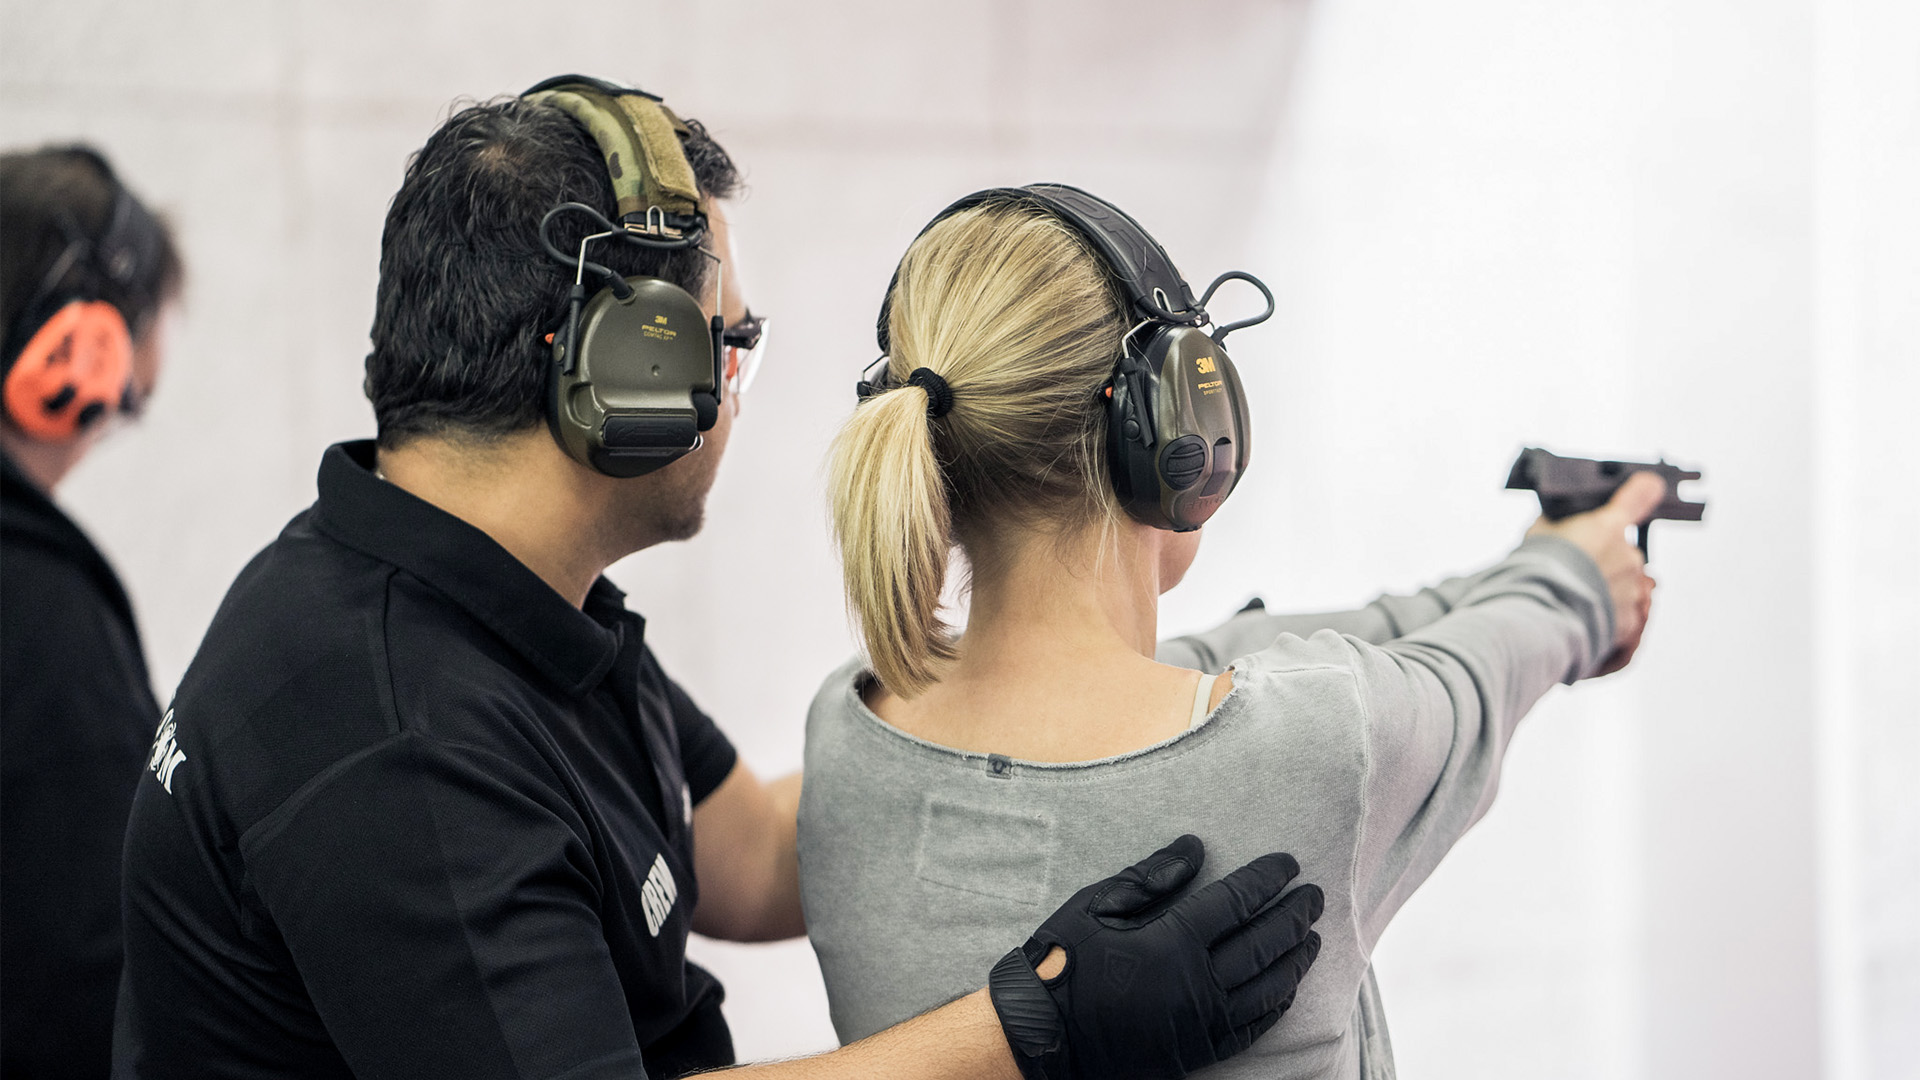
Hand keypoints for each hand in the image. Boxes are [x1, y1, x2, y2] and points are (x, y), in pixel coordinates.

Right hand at [987, 835, 1322, 1079]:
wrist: (1040, 1036)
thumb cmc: (1062, 964)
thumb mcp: (1095, 905)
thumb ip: (1150, 876)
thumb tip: (1195, 847)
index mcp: (1171, 942)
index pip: (1237, 901)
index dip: (1267, 879)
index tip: (1288, 863)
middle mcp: (1196, 984)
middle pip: (1263, 944)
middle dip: (1294, 916)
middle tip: (1314, 896)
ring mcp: (1200, 1023)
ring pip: (1267, 989)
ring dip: (1295, 961)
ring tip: (1312, 939)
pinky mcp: (1196, 1052)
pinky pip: (1251, 1029)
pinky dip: (1276, 1006)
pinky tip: (1287, 989)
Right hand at [1527, 471, 1663, 675]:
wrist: (1537, 618)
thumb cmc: (1534, 571)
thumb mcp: (1538, 534)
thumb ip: (1559, 525)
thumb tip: (1562, 524)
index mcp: (1608, 526)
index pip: (1641, 494)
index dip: (1643, 489)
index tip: (1647, 487)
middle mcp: (1628, 555)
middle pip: (1624, 551)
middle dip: (1604, 560)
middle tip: (1574, 571)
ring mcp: (1633, 589)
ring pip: (1626, 584)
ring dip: (1606, 589)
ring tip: (1575, 599)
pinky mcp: (1630, 620)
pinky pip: (1624, 613)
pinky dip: (1608, 615)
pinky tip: (1583, 616)